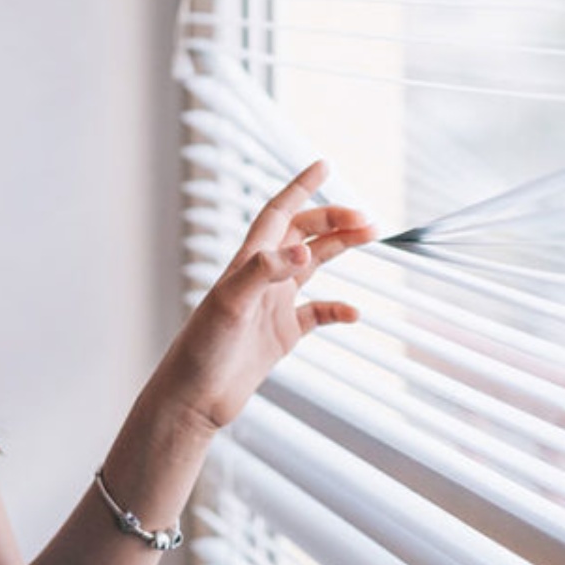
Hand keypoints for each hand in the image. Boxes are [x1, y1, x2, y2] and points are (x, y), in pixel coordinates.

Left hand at [146, 161, 374, 431]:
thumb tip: (305, 250)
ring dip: (340, 249)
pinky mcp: (282, 334)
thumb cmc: (201, 351)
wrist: (194, 399)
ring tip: (370, 237)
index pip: (278, 213)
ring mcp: (273, 305)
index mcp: (247, 262)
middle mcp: (262, 278)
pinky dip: (337, 309)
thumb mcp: (231, 305)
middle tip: (367, 218)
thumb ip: (265, 273)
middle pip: (303, 234)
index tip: (324, 165)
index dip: (300, 187)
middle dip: (333, 219)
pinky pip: (316, 313)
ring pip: (313, 265)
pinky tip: (353, 313)